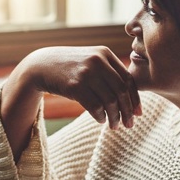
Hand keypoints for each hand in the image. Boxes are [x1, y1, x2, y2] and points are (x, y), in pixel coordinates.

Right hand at [25, 46, 140, 128]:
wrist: (41, 65)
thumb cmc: (70, 67)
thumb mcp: (90, 61)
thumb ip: (109, 72)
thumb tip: (131, 97)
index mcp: (105, 53)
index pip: (128, 79)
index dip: (135, 99)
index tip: (138, 113)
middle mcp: (97, 61)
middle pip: (121, 91)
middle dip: (127, 111)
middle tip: (129, 124)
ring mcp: (85, 73)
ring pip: (109, 101)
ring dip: (114, 117)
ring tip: (114, 125)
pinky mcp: (74, 86)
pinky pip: (94, 106)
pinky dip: (100, 116)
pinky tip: (100, 119)